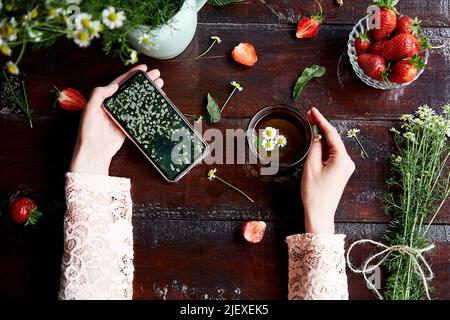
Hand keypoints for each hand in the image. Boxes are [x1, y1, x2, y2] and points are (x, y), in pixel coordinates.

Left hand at [70, 64, 163, 174]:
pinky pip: (140, 114)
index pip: (120, 82)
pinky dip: (148, 108)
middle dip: (145, 82)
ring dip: (149, 93)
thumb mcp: (90, 109)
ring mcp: (122, 116)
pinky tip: (156, 104)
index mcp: (104, 99)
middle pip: (132, 90)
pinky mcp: (128, 126)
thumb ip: (99, 94)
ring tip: (160, 87)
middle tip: (157, 76)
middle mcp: (114, 106)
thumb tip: (114, 85)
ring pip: (138, 101)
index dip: (132, 74)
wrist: (93, 152)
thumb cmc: (88, 132)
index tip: (143, 69)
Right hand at [301, 107, 354, 233]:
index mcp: (342, 159)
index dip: (321, 120)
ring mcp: (346, 168)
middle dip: (321, 127)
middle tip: (309, 115)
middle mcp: (348, 162)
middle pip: (333, 139)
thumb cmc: (314, 193)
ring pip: (333, 147)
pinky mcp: (341, 173)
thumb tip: (317, 136)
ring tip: (311, 125)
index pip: (331, 134)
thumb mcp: (311, 166)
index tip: (313, 110)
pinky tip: (316, 142)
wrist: (320, 214)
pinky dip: (324, 148)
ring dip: (322, 137)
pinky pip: (333, 155)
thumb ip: (315, 147)